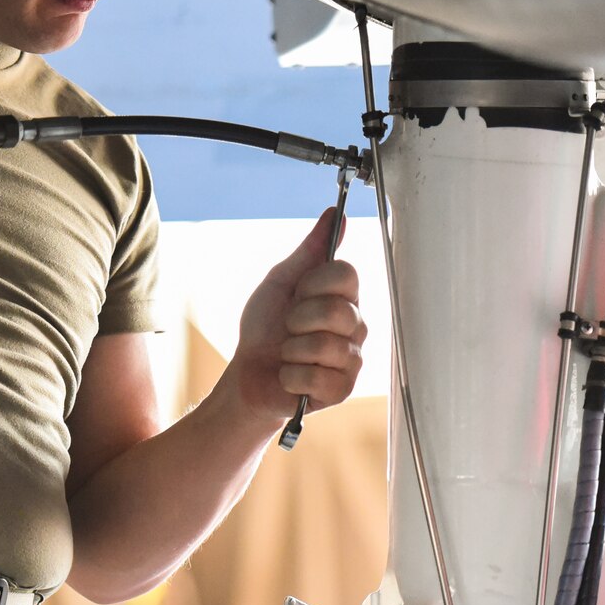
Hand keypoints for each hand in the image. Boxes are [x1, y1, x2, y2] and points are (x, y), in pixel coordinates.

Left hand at [220, 208, 365, 423]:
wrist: (249, 373)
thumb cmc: (265, 327)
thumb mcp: (280, 282)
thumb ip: (309, 251)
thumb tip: (335, 215)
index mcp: (343, 296)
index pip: (346, 274)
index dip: (314, 282)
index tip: (298, 292)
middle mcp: (355, 325)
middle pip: (336, 311)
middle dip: (297, 319)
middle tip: (288, 328)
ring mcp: (352, 358)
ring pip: (325, 345)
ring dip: (291, 350)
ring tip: (289, 354)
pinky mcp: (343, 389)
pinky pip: (318, 377)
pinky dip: (291, 376)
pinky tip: (291, 377)